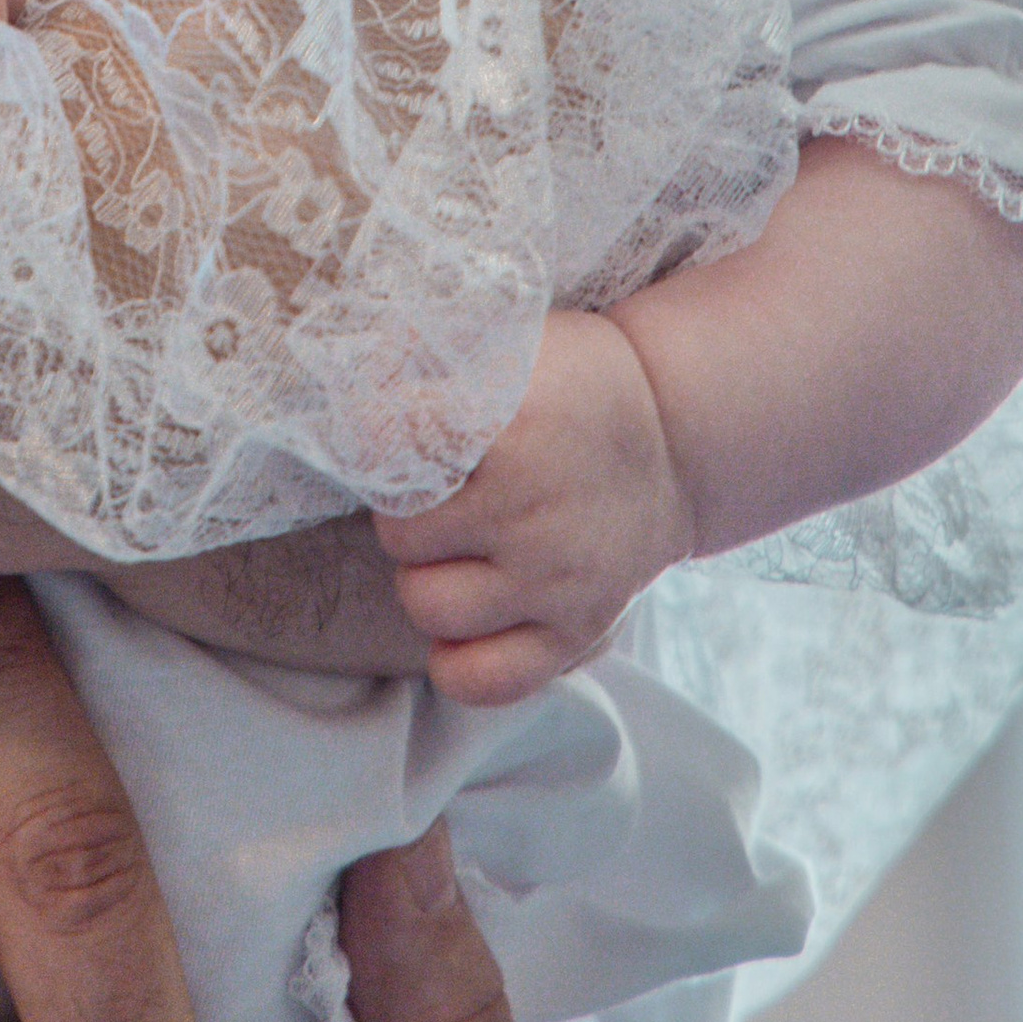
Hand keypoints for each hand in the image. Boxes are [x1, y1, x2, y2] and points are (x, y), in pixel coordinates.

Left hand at [374, 311, 690, 705]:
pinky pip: (482, 680)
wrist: (676, 438)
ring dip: (425, 577)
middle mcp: (533, 511)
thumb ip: (431, 350)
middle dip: (404, 511)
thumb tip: (346, 367)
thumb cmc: (575, 385)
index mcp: (514, 428)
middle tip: (434, 494)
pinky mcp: (576, 633)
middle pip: (399, 534)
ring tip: (452, 549)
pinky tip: (466, 618)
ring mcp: (556, 581)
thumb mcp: (515, 341)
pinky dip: (457, 660)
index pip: (387, 445)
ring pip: (427, 606)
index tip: (394, 434)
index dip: (376, 440)